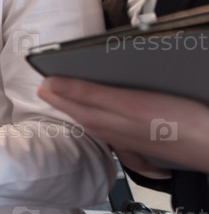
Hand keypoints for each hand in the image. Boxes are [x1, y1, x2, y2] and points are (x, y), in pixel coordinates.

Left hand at [39, 77, 208, 173]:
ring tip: (66, 96)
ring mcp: (127, 136)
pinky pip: (112, 126)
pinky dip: (100, 117)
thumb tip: (50, 85)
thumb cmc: (175, 125)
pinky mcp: (143, 138)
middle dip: (61, 98)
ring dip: (79, 107)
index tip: (39, 75)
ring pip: (95, 120)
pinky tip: (103, 115)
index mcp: (104, 120)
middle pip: (80, 112)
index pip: (69, 101)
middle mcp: (112, 130)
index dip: (53, 89)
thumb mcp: (127, 102)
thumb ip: (87, 93)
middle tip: (46, 85)